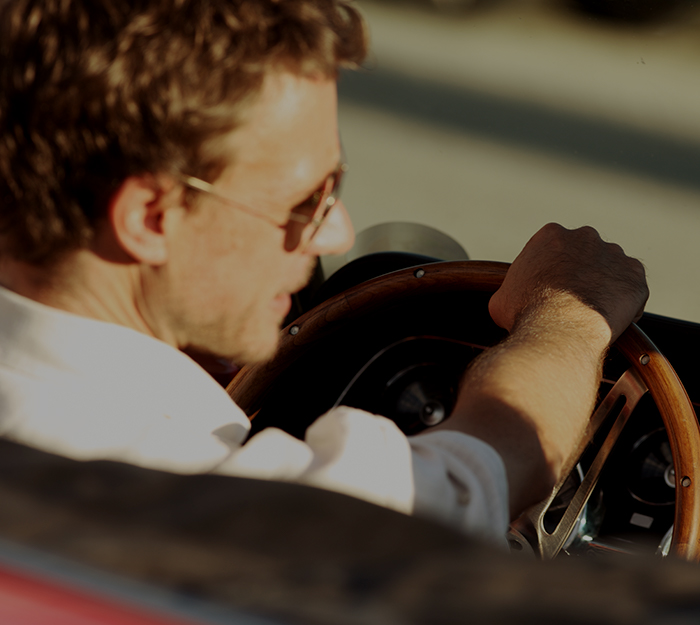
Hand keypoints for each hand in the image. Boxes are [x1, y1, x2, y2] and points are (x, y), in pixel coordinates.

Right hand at [489, 224, 647, 343]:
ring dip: (603, 285)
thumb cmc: (526, 313)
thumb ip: (510, 291)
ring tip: (591, 312)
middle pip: (584, 254)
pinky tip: (610, 318)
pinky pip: (631, 287)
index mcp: (550, 235)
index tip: (548, 289)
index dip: (550, 271)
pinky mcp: (634, 275)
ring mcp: (613, 254)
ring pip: (609, 268)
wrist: (558, 329)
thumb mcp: (501, 299)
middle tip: (570, 300)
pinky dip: (625, 301)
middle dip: (579, 273)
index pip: (552, 249)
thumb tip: (509, 301)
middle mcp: (584, 237)